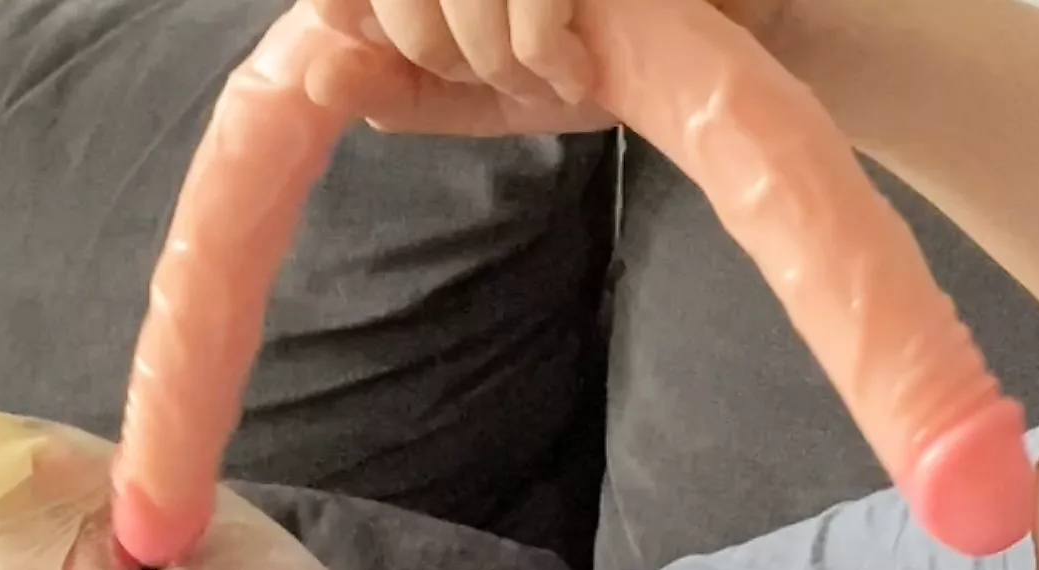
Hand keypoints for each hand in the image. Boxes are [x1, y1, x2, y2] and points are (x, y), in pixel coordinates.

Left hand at [303, 0, 793, 134]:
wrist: (721, 43)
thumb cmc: (601, 55)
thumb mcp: (484, 91)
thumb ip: (401, 85)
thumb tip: (317, 71)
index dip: (356, 11)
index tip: (366, 40)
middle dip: (430, 45)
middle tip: (493, 75)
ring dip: (491, 54)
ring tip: (543, 73)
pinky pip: (530, 2)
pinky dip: (542, 52)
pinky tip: (578, 68)